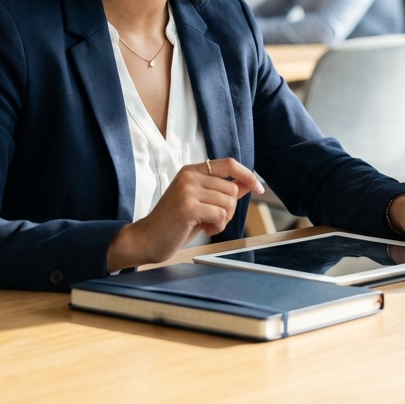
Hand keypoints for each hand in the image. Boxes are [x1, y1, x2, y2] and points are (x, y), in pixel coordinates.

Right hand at [107, 158, 263, 270]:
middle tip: (212, 220)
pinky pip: (220, 215)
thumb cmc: (173, 223)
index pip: (229, 163)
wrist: (145, 239)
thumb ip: (221, 192)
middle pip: (232, 189)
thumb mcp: (200, 203)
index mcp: (191, 171)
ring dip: (222, 220)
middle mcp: (189, 176)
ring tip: (205, 225)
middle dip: (229, 210)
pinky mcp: (188, 207)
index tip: (259, 188)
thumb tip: (247, 184)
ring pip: (228, 203)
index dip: (247, 175)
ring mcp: (187, 190)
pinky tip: (202, 230)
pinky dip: (217, 227)